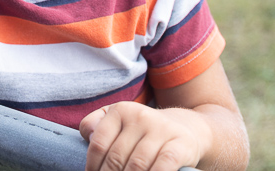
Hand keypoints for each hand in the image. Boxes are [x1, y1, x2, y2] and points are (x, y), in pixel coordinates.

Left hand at [80, 102, 205, 170]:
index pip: (99, 144)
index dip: (93, 167)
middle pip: (116, 158)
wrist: (186, 129)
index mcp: (121, 110)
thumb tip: (88, 136)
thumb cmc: (143, 131)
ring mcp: (161, 129)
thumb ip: (95, 125)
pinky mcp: (180, 144)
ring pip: (136, 166)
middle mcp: (140, 115)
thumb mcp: (119, 121)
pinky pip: (162, 167)